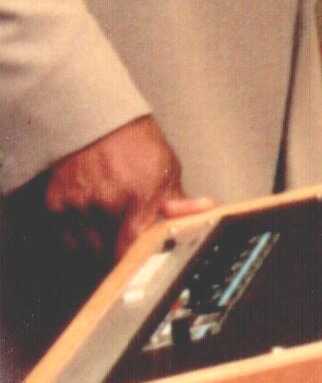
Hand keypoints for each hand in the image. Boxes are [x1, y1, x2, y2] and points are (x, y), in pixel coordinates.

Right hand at [37, 115, 205, 260]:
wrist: (99, 123)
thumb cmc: (138, 146)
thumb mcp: (167, 170)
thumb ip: (178, 200)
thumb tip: (202, 211)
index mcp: (140, 194)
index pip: (133, 248)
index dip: (136, 258)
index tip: (139, 259)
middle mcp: (107, 201)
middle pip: (110, 251)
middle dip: (121, 250)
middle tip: (128, 238)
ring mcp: (79, 204)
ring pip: (88, 248)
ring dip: (100, 245)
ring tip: (110, 225)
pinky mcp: (56, 204)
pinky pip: (68, 238)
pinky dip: (79, 236)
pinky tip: (92, 220)